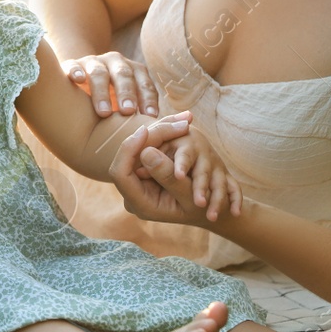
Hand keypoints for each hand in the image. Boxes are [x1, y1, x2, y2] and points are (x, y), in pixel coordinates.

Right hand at [64, 51, 159, 118]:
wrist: (80, 80)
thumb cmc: (110, 99)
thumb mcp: (126, 103)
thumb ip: (140, 113)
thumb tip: (158, 136)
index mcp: (133, 71)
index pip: (144, 83)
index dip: (147, 98)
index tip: (150, 116)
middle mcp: (114, 63)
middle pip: (123, 74)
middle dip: (126, 93)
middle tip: (128, 111)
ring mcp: (92, 62)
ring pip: (98, 73)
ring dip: (102, 92)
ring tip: (104, 112)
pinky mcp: (71, 65)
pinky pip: (72, 66)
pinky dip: (75, 71)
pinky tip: (77, 79)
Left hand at [108, 124, 236, 228]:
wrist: (211, 213)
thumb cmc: (203, 210)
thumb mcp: (190, 197)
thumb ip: (168, 177)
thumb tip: (146, 152)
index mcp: (140, 204)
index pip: (120, 173)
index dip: (129, 149)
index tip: (145, 129)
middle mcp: (134, 194)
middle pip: (128, 157)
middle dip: (147, 135)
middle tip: (166, 119)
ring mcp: (140, 184)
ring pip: (138, 150)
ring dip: (156, 131)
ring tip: (177, 118)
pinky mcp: (148, 174)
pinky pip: (148, 150)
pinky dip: (161, 136)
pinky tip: (173, 123)